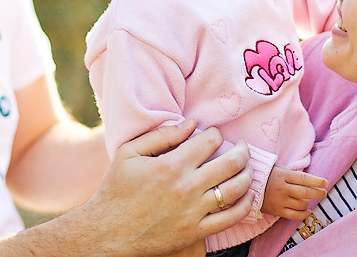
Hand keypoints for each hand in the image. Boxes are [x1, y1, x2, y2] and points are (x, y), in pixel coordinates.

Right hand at [81, 120, 253, 255]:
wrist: (108, 231)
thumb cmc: (116, 189)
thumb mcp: (129, 153)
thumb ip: (161, 135)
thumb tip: (191, 123)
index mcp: (171, 165)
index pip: (209, 141)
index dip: (216, 134)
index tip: (214, 135)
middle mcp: (186, 187)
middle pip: (231, 163)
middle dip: (242, 151)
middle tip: (243, 147)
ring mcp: (193, 211)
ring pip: (236, 190)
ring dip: (248, 175)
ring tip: (246, 168)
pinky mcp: (195, 232)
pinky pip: (230, 218)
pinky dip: (244, 205)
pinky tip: (245, 196)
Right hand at [261, 166, 327, 219]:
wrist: (247, 187)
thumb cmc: (266, 176)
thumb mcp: (277, 169)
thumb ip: (291, 173)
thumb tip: (308, 178)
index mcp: (282, 176)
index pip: (303, 178)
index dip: (316, 181)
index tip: (326, 182)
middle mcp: (282, 189)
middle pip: (305, 192)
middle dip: (318, 192)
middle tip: (324, 192)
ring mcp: (280, 201)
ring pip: (301, 204)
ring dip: (308, 202)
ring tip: (309, 200)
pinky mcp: (277, 211)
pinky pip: (295, 215)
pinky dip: (304, 214)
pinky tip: (307, 210)